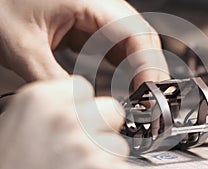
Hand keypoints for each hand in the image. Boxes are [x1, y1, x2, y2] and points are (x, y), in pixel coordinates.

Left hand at [0, 0, 168, 86]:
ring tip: (139, 95)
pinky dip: (124, 65)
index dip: (148, 64)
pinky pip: (116, 45)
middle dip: (149, 69)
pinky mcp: (91, 25)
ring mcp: (97, 15)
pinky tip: (123, 81)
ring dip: (138, 68)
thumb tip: (78, 103)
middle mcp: (100, 5)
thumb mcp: (23, 45)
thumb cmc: (2, 4)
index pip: (135, 33)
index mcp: (90, 2)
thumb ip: (51, 77)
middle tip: (148, 98)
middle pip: (141, 37)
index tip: (149, 91)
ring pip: (132, 42)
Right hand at [0, 76, 128, 168]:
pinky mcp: (100, 168)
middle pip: (111, 109)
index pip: (84, 88)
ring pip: (117, 142)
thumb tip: (79, 104)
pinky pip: (120, 165)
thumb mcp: (20, 122)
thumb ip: (54, 106)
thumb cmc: (10, 161)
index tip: (78, 118)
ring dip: (104, 154)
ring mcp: (83, 144)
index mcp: (41, 99)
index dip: (83, 106)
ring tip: (77, 164)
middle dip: (103, 126)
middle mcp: (64, 117)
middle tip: (82, 143)